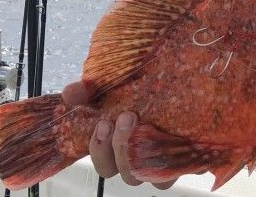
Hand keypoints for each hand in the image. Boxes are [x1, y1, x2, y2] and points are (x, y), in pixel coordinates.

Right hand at [61, 81, 176, 189]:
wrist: (174, 79)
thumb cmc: (138, 91)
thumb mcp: (110, 87)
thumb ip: (88, 91)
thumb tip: (70, 93)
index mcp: (120, 150)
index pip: (106, 168)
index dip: (101, 151)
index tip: (103, 123)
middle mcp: (141, 160)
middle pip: (128, 175)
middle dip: (123, 146)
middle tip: (127, 116)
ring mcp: (163, 161)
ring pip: (152, 177)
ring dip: (147, 152)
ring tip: (147, 123)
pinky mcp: (185, 155)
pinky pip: (180, 167)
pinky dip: (175, 154)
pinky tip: (172, 133)